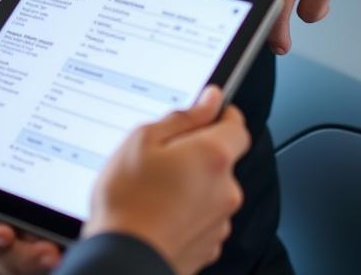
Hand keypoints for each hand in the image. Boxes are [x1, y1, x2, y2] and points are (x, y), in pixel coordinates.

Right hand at [84, 86, 248, 274]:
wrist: (123, 260)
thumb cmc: (128, 200)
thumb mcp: (143, 138)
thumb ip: (183, 117)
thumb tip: (209, 101)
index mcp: (213, 156)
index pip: (237, 125)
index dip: (221, 115)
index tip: (205, 112)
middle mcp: (226, 189)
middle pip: (221, 159)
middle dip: (196, 154)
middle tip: (160, 157)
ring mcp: (220, 222)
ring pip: (211, 189)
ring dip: (191, 184)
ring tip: (153, 190)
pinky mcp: (209, 246)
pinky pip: (203, 217)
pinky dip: (186, 212)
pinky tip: (158, 212)